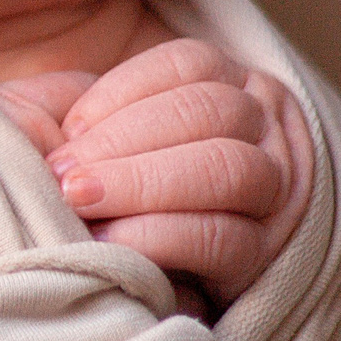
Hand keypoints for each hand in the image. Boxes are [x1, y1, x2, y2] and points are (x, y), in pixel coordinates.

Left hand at [0, 39, 313, 308]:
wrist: (87, 276)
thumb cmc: (82, 190)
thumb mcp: (86, 131)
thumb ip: (89, 111)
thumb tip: (67, 121)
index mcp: (228, 86)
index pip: (190, 65)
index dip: (122, 92)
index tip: (68, 128)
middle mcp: (266, 132)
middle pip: (213, 111)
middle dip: (126, 141)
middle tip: (64, 175)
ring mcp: (276, 197)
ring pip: (230, 170)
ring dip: (145, 184)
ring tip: (79, 204)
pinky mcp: (262, 263)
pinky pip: (227, 240)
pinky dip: (161, 235)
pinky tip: (108, 241)